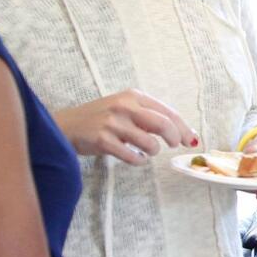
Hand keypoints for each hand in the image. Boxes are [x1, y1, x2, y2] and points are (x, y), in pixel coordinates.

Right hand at [54, 89, 197, 164]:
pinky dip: (139, 160)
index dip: (183, 127)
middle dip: (174, 137)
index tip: (191, 139)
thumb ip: (148, 116)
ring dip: (153, 150)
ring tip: (146, 151)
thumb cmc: (100, 118)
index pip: (167, 111)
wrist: (64, 125)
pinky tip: (137, 158)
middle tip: (174, 145)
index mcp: (133, 96)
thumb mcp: (124, 108)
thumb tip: (181, 132)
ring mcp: (113, 123)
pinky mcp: (102, 140)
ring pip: (149, 142)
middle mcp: (124, 106)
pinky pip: (132, 156)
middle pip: (163, 124)